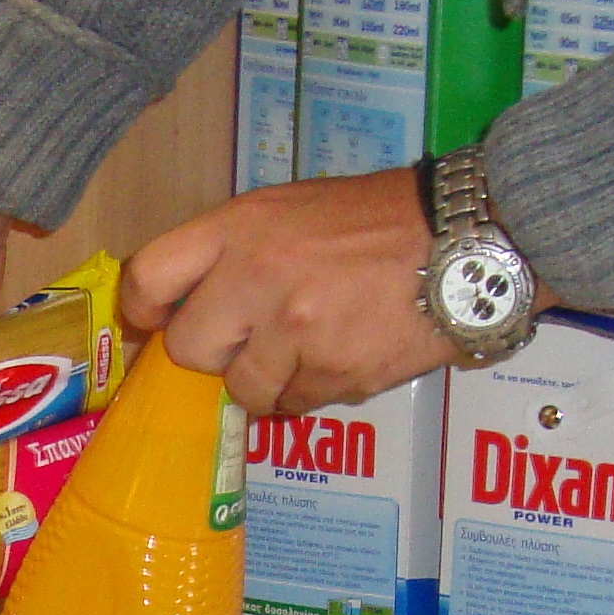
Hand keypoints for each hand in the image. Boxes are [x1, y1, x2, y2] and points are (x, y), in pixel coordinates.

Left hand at [121, 168, 458, 416]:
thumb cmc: (377, 221)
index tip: (159, 322)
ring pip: (244, 390)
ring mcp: (294, 329)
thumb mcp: (292, 210)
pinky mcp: (333, 372)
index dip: (146, 310)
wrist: (467, 239)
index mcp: (240, 227)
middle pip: (190, 349)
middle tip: (251, 338)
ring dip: (270, 380)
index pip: (148, 277)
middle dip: (216, 353)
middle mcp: (257, 276)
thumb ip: (237, 252)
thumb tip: (189, 305)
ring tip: (312, 345)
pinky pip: (297, 403)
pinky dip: (316, 389)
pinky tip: (347, 352)